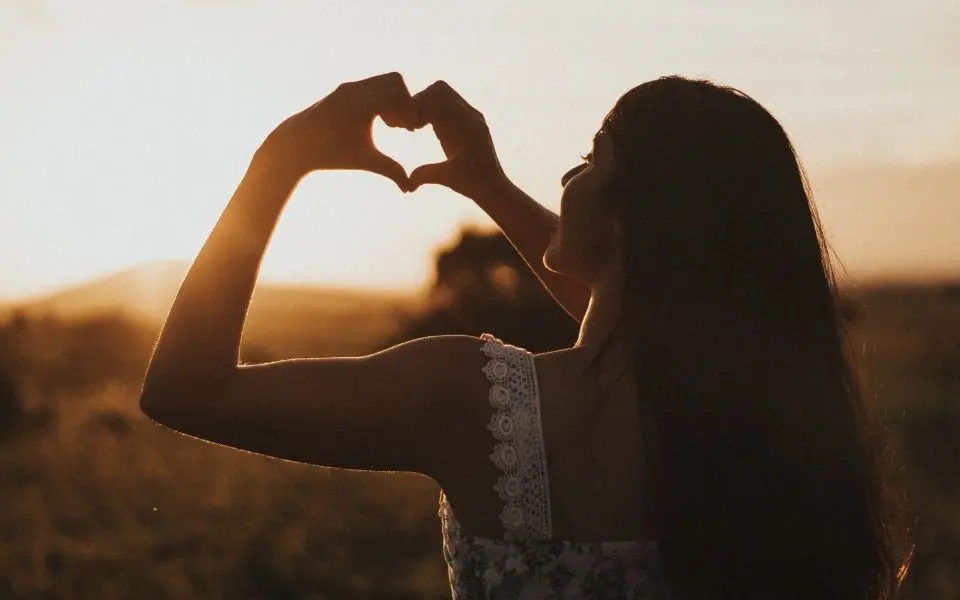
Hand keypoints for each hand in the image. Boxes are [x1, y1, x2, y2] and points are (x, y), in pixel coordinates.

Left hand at [260, 72, 418, 190]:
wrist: (296, 145)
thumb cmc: (330, 154)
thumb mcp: (364, 161)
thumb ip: (390, 170)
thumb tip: (409, 189)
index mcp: (362, 105)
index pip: (400, 95)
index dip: (410, 112)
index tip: (408, 131)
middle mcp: (355, 89)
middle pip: (396, 80)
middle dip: (404, 101)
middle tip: (400, 125)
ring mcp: (348, 86)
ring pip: (384, 80)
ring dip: (392, 98)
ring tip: (389, 124)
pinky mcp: (343, 89)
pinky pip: (371, 84)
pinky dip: (380, 97)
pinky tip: (376, 120)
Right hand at [408, 81, 507, 198]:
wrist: (493, 186)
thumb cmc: (473, 184)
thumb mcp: (448, 179)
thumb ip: (426, 175)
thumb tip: (406, 181)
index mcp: (468, 127)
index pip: (438, 102)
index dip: (418, 110)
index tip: (408, 128)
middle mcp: (471, 116)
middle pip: (439, 89)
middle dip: (419, 102)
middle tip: (408, 124)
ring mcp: (470, 115)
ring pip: (442, 92)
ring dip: (424, 103)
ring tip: (414, 125)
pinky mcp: (465, 118)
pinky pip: (446, 102)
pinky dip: (430, 108)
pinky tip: (422, 127)